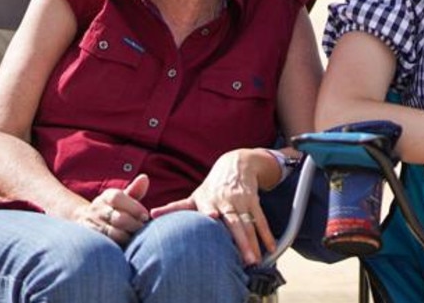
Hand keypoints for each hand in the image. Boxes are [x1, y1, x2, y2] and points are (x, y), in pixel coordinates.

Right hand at [76, 174, 150, 245]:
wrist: (85, 220)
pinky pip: (107, 244)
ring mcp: (91, 225)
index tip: (145, 216)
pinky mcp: (91, 240)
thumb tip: (144, 178)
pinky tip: (127, 247)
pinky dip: (118, 247)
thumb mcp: (122, 197)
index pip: (118, 198)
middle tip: (143, 230)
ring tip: (137, 240)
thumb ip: (135, 190)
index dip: (134, 207)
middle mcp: (97, 209)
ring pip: (113, 234)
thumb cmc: (114, 208)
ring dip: (127, 237)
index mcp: (107, 197)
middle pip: (118, 218)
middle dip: (134, 225)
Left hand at [151, 150, 274, 265]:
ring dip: (254, 241)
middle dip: (240, 240)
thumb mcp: (195, 195)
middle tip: (245, 259)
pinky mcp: (253, 201)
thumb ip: (176, 207)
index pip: (208, 207)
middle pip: (234, 222)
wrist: (236, 164)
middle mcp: (225, 200)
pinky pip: (261, 219)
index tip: (214, 216)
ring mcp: (241, 200)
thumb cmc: (212, 187)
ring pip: (248, 223)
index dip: (211, 212)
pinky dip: (266, 234)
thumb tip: (152, 214)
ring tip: (256, 259)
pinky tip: (271, 247)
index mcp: (208, 199)